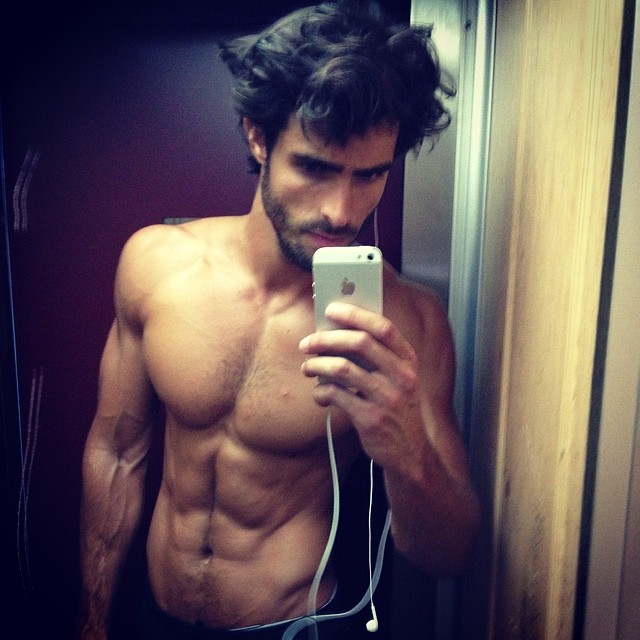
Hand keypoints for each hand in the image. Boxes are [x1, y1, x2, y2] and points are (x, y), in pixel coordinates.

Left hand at [299, 302, 418, 463]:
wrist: (411, 453)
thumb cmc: (398, 410)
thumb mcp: (400, 381)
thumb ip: (379, 358)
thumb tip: (338, 334)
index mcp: (409, 361)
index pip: (383, 328)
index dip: (356, 314)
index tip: (331, 309)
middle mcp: (402, 377)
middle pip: (360, 343)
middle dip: (327, 339)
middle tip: (307, 343)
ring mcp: (387, 398)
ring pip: (343, 368)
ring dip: (317, 365)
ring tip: (308, 368)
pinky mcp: (371, 419)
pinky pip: (337, 395)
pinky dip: (321, 391)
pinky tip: (319, 393)